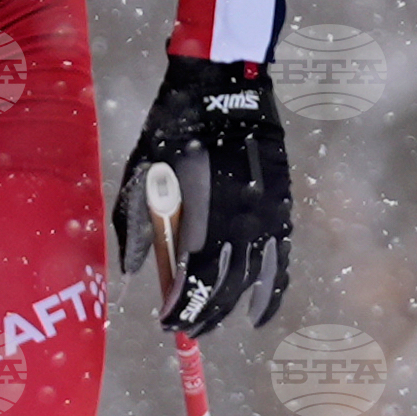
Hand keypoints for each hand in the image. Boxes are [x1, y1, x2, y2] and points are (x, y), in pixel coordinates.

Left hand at [112, 56, 291, 333]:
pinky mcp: (282, 207)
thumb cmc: (174, 127)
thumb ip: (137, 224)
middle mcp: (242, 219)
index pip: (195, 277)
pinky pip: (280, 260)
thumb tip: (134, 273)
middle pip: (225, 285)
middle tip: (183, 329)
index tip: (165, 322)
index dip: (182, 305)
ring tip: (211, 324)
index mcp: (205, 210)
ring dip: (231, 307)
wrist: (224, 87)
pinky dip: (271, 292)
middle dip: (203, 313)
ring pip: (253, 279)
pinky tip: (257, 315)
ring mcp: (267, 215)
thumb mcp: (143, 171)